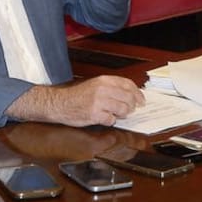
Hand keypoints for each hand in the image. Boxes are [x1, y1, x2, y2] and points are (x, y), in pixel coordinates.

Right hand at [8, 75, 145, 127]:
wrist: (60, 103)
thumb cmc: (77, 95)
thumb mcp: (94, 85)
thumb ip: (110, 87)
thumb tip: (130, 94)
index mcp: (103, 80)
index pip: (128, 84)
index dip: (137, 93)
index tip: (141, 100)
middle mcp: (103, 89)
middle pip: (128, 98)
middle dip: (131, 106)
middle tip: (128, 110)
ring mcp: (99, 102)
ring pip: (123, 110)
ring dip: (121, 114)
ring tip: (114, 114)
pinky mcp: (95, 114)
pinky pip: (111, 120)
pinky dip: (110, 121)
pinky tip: (103, 118)